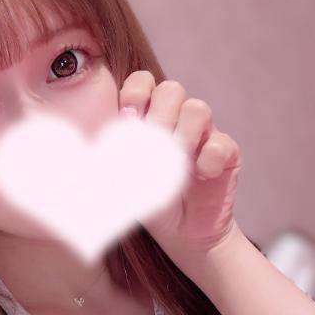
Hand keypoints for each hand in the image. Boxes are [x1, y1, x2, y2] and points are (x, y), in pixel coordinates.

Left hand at [119, 71, 242, 258]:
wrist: (182, 233)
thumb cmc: (149, 201)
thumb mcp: (122, 181)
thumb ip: (109, 160)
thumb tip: (87, 153)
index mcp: (150, 117)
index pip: (143, 81)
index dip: (135, 93)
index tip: (128, 120)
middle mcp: (178, 119)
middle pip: (172, 89)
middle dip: (158, 116)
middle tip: (152, 146)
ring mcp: (205, 134)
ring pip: (198, 109)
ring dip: (182, 135)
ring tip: (175, 162)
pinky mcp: (227, 154)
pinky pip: (221, 143)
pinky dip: (208, 159)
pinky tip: (199, 176)